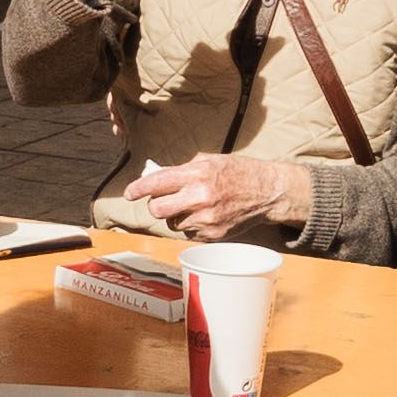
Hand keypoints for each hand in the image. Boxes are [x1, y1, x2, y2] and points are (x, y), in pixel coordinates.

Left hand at [126, 152, 311, 240]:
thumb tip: (155, 178)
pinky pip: (189, 233)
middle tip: (161, 202)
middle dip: (155, 206)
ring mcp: (206, 219)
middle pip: (158, 210)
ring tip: (194, 206)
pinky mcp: (213, 235)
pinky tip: (206, 215)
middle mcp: (200, 197)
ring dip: (176, 216)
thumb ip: (182, 170)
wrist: (267, 191)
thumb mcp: (210, 161)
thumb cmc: (238, 172)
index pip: (157, 182)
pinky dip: (192, 226)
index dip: (138, 189)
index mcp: (197, 174)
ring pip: (173, 224)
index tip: (129, 193)